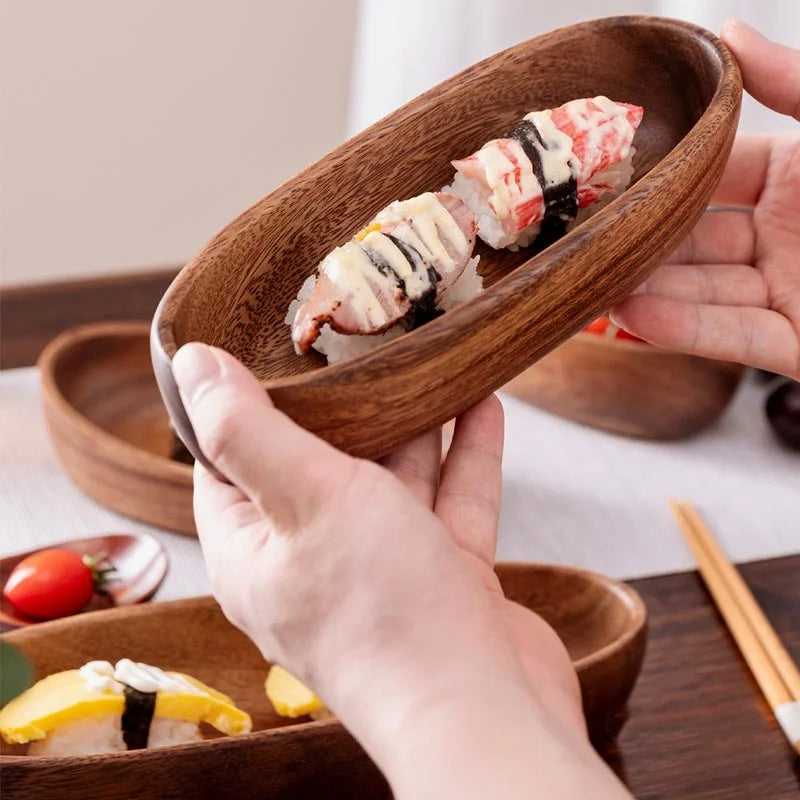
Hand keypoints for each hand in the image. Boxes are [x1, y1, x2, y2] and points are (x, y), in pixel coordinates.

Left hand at [173, 343, 628, 799]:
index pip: (230, 461)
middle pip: (321, 462)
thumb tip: (194, 365)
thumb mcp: (306, 498)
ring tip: (429, 360)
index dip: (244, 403)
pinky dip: (464, 455)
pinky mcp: (441, 575)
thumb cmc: (382, 614)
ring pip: (395, 478)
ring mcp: (383, 569)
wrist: (481, 712)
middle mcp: (315, 559)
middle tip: (360, 338)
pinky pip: (450, 500)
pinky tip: (480, 404)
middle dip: (344, 404)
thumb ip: (248, 431)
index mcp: (256, 549)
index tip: (268, 347)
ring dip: (415, 423)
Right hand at [611, 21, 799, 379]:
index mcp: (798, 179)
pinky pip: (734, 336)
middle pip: (695, 239)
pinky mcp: (798, 347)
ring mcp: (787, 292)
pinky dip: (685, 328)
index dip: (662, 177)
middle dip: (641, 242)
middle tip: (581, 239)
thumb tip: (728, 35)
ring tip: (593, 283)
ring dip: (649, 290)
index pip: (712, 176)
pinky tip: (633, 316)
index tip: (606, 177)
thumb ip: (797, 81)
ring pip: (703, 291)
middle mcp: (783, 236)